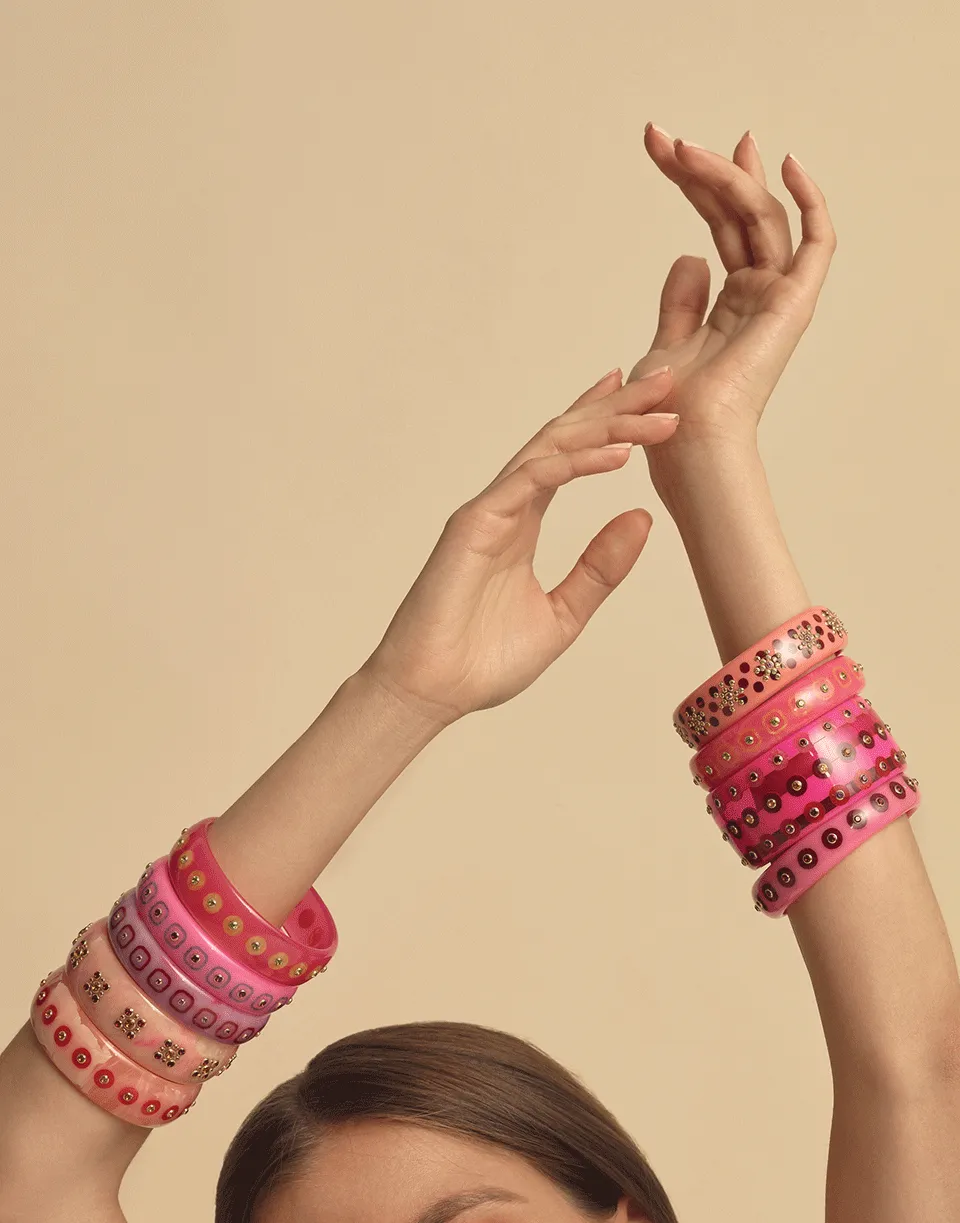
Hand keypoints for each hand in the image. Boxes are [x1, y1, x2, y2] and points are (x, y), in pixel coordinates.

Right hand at [361, 369, 677, 726]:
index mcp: (523, 522)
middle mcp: (506, 505)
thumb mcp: (563, 614)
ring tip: (655, 410)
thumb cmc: (484, 661)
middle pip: (566, 439)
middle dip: (616, 407)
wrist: (434, 693)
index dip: (608, 423)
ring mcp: (489, 509)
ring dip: (606, 424)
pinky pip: (532, 479)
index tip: (652, 401)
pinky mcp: (475, 523)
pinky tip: (617, 453)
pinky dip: (575, 462)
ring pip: (552, 448)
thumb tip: (641, 519)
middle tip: (665, 381)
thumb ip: (599, 567)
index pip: (570, 457)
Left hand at [627, 125, 836, 458]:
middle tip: (664, 138)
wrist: (685, 438)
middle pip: (738, 213)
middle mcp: (760, 294)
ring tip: (683, 149)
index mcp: (733, 303)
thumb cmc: (669, 408)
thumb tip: (691, 254)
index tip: (670, 151)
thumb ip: (682, 302)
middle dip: (704, 170)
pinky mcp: (794, 303)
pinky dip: (810, 202)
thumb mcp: (666, 344)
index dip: (699, 185)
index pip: (722, 226)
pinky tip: (786, 164)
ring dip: (725, 177)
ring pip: (762, 217)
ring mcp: (778, 297)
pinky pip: (818, 243)